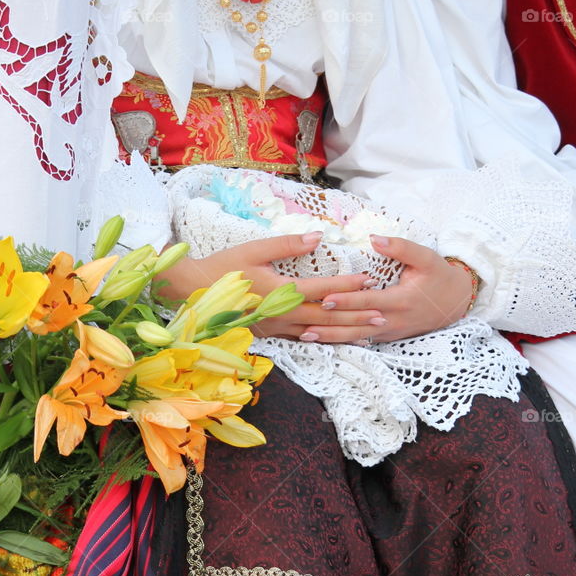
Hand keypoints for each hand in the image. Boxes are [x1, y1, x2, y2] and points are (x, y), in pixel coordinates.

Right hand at [155, 233, 387, 342]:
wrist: (192, 294)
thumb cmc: (222, 268)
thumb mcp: (254, 249)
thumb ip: (287, 244)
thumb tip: (319, 237)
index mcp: (278, 291)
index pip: (321, 289)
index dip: (347, 285)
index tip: (369, 280)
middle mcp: (280, 314)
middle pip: (325, 317)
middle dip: (355, 315)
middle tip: (382, 314)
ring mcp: (275, 328)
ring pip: (318, 333)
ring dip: (345, 332)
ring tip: (369, 330)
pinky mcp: (270, 334)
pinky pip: (303, 339)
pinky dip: (325, 339)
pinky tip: (339, 339)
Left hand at [317, 236, 474, 341]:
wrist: (455, 302)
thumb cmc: (438, 275)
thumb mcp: (426, 257)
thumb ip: (400, 247)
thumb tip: (374, 239)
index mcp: (402, 300)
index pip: (368, 301)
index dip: (345, 300)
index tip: (324, 298)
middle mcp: (394, 321)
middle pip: (356, 325)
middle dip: (329, 324)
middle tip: (302, 321)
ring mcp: (390, 333)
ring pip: (356, 338)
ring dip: (331, 338)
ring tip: (305, 335)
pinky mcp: (387, 337)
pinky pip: (361, 341)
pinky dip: (341, 341)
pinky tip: (321, 339)